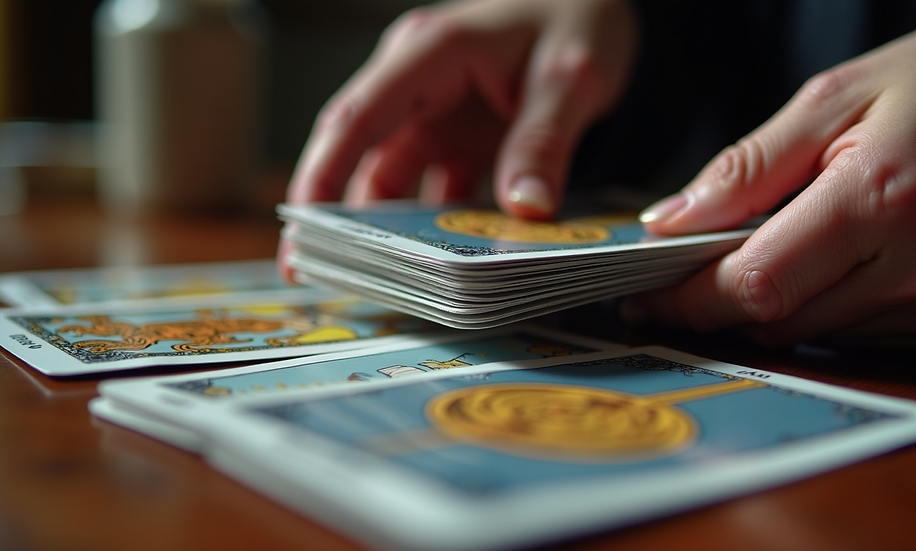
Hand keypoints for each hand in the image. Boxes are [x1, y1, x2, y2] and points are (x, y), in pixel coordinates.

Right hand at [279, 0, 635, 280]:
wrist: (597, 0)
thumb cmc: (578, 14)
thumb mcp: (570, 77)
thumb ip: (544, 141)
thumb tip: (525, 210)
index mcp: (429, 55)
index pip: (357, 118)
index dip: (321, 174)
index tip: (301, 230)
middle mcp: (420, 84)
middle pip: (363, 155)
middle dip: (340, 216)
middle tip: (323, 276)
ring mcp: (439, 113)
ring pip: (397, 177)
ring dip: (393, 228)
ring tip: (384, 283)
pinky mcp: (462, 136)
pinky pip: (439, 186)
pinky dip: (441, 225)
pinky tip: (448, 264)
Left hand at [630, 19, 915, 355]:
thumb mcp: (843, 96)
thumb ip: (749, 166)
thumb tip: (669, 221)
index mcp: (882, 197)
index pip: (754, 281)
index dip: (688, 296)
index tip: (646, 297)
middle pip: (778, 318)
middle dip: (724, 298)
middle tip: (693, 270)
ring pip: (817, 333)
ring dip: (779, 302)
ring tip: (780, 250)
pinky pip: (866, 336)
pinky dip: (831, 308)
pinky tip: (837, 265)